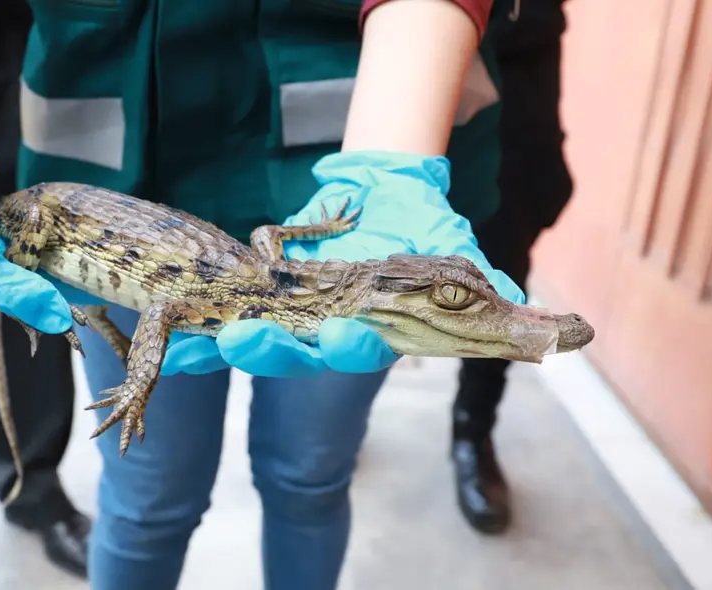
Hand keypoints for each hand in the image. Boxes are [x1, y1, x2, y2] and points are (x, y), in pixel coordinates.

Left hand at [162, 150, 521, 377]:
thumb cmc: (427, 230)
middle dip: (269, 348)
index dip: (345, 345)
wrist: (389, 194)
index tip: (335, 334)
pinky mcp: (262, 284)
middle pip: (294, 351)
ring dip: (229, 337)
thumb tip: (542, 321)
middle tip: (243, 338)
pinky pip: (224, 308)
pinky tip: (169, 340)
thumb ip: (486, 289)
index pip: (357, 347)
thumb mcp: (457, 255)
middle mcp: (325, 328)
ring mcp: (290, 310)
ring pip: (257, 335)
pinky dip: (193, 330)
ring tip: (206, 331)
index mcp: (371, 329)